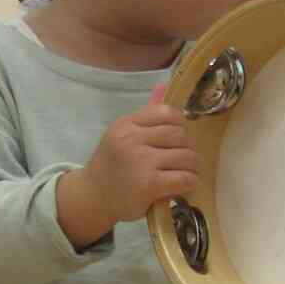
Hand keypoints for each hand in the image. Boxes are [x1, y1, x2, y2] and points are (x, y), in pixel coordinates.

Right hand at [58, 82, 197, 242]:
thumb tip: (164, 85)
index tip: (175, 140)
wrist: (92, 197)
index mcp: (125, 125)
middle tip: (183, 160)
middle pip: (180, 135)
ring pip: (187, 156)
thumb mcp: (121, 136)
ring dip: (192, 167)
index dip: (180, 125)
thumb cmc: (111, 167)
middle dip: (188, 148)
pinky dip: (190, 182)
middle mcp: (131, 139)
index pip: (167, 113)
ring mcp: (141, 161)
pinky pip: (185, 177)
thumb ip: (144, 117)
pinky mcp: (149, 184)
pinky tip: (183, 185)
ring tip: (184, 173)